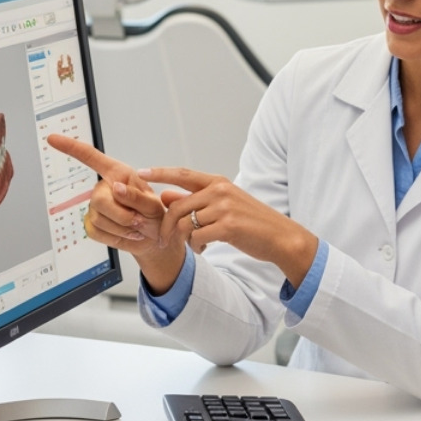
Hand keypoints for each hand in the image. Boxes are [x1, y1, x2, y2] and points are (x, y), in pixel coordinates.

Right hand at [47, 134, 184, 286]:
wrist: (154, 239)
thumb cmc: (156, 215)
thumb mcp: (153, 204)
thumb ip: (136, 196)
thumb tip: (115, 187)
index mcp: (118, 174)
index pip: (91, 157)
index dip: (71, 147)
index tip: (52, 138)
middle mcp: (103, 188)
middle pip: (99, 200)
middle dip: (122, 214)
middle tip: (139, 220)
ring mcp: (95, 207)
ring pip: (100, 219)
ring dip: (122, 228)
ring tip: (137, 227)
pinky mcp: (92, 225)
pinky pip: (97, 233)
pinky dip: (115, 237)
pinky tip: (127, 234)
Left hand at [142, 166, 318, 286]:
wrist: (280, 237)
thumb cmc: (252, 221)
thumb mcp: (225, 204)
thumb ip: (196, 199)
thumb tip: (165, 195)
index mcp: (219, 182)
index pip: (183, 174)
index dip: (160, 173)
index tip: (141, 172)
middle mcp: (220, 191)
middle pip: (176, 206)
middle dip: (164, 226)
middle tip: (162, 240)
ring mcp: (224, 208)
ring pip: (184, 224)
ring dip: (184, 240)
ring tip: (195, 245)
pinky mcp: (228, 226)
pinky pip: (196, 238)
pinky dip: (196, 246)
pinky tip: (205, 248)